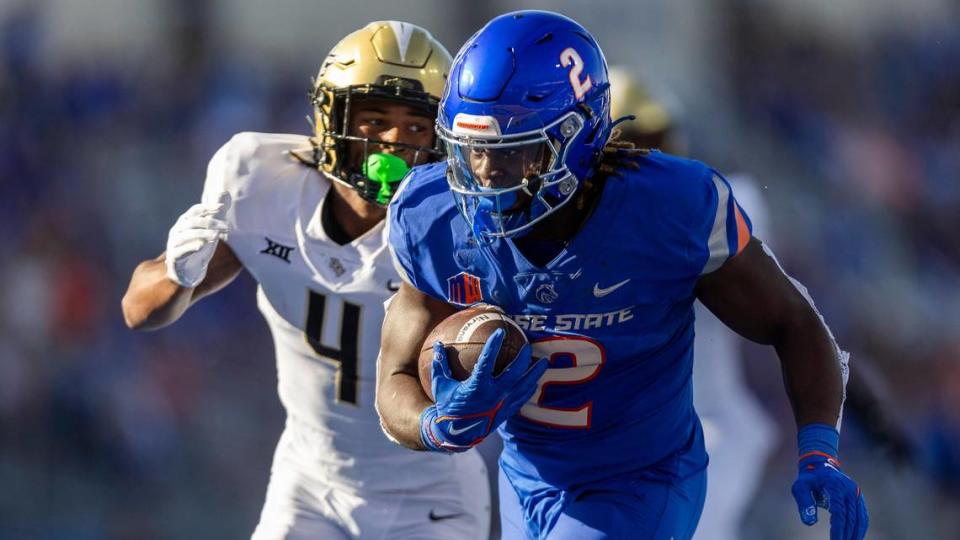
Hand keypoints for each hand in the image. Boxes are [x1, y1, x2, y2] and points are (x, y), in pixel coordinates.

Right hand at [165, 197, 229, 287]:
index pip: (195, 211)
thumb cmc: (198, 247)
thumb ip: (215, 214)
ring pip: (187, 235)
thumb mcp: (208, 230)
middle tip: (226, 226)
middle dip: (210, 222)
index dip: (208, 207)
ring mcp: (173, 243)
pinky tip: (202, 246)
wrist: (186, 271)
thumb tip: (224, 193)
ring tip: (216, 236)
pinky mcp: (174, 257)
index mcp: (185, 222)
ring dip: (203, 234)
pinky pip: (181, 250)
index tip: (222, 207)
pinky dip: (191, 247)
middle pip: (193, 222)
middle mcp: (177, 230)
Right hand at [420, 329, 546, 451]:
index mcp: (477, 386)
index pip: (487, 361)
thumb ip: (440, 364)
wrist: (456, 434)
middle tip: (528, 345)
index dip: (494, 345)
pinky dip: (530, 389)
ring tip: (545, 361)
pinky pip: (522, 398)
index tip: (500, 332)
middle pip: (514, 372)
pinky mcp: (506, 412)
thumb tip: (438, 343)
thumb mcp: (440, 385)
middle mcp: (493, 394)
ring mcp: (502, 404)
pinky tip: (535, 381)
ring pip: (524, 386)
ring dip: (535, 372)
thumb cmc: (447, 407)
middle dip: (523, 357)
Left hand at [792, 452, 868, 539]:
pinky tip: (855, 537)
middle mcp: (850, 490)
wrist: (820, 464)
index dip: (838, 529)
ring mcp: (856, 493)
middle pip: (851, 519)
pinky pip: (862, 515)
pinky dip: (860, 528)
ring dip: (856, 534)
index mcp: (836, 487)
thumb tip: (810, 522)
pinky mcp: (858, 497)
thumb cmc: (808, 478)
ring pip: (860, 519)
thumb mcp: (800, 487)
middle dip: (847, 535)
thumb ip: (804, 502)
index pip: (839, 513)